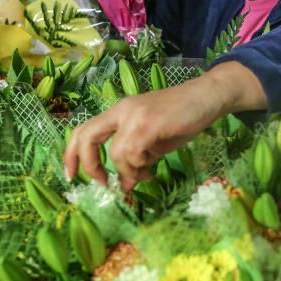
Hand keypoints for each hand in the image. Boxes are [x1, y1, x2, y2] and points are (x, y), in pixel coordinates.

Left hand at [64, 61, 265, 190]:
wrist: (207, 97)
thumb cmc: (182, 118)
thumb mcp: (153, 141)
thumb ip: (136, 158)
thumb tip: (125, 184)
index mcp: (118, 112)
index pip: (83, 131)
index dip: (72, 155)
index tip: (73, 177)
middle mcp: (121, 111)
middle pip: (87, 137)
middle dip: (88, 165)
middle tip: (100, 184)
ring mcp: (134, 115)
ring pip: (117, 153)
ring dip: (130, 171)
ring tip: (146, 173)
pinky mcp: (148, 123)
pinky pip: (133, 153)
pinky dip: (140, 167)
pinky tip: (152, 169)